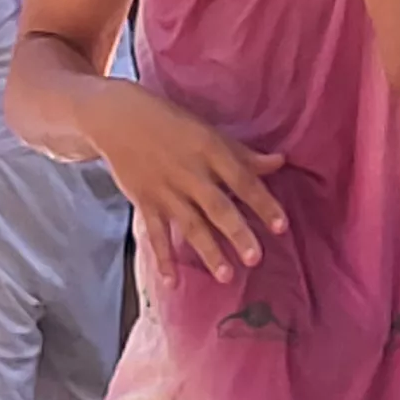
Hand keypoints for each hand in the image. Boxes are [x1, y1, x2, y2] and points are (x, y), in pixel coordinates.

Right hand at [83, 79, 285, 283]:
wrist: (117, 118)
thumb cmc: (170, 122)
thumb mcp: (208, 131)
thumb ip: (242, 154)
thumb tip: (280, 162)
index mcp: (209, 150)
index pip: (242, 180)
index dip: (263, 203)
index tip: (281, 226)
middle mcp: (190, 173)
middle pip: (217, 206)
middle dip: (236, 233)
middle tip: (254, 258)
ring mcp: (166, 190)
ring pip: (190, 224)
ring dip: (208, 251)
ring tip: (226, 276)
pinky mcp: (145, 202)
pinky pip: (155, 234)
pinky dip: (163, 258)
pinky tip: (171, 282)